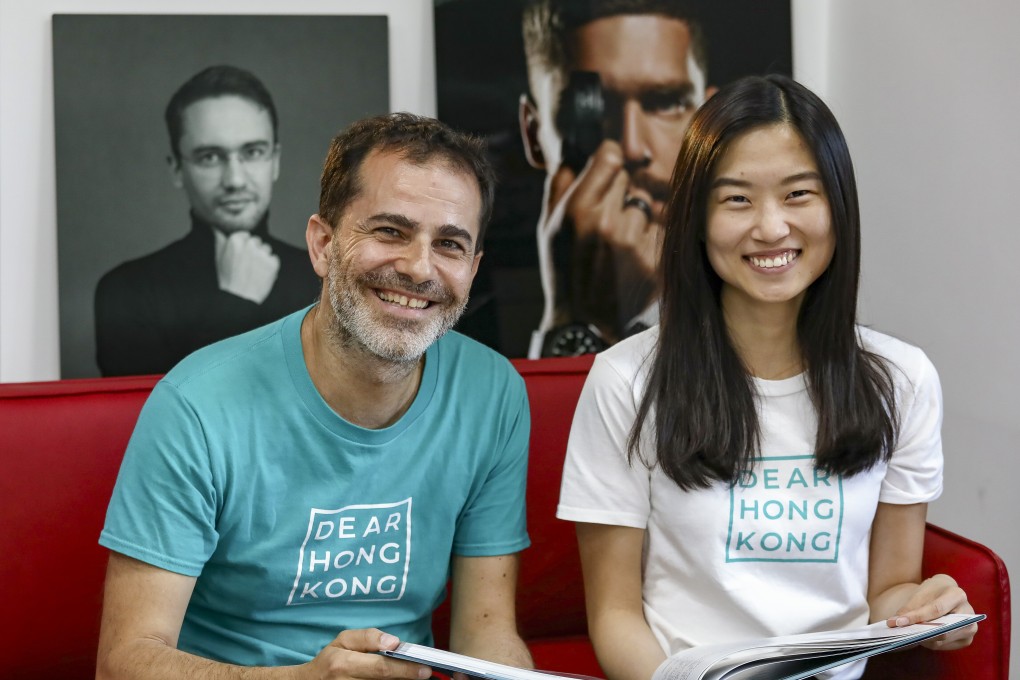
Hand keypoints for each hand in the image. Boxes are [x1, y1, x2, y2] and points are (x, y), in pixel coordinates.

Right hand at [215, 230, 280, 303]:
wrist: (240, 299)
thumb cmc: (228, 279)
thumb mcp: (219, 258)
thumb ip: (220, 240)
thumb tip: (216, 227)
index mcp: (235, 240)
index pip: (245, 234)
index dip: (244, 246)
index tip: (241, 256)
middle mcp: (250, 244)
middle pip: (257, 241)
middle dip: (254, 250)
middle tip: (247, 265)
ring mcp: (262, 253)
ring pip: (266, 249)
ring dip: (263, 257)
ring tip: (254, 271)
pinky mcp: (273, 263)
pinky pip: (274, 258)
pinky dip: (271, 266)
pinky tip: (262, 274)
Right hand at [303, 628, 431, 679]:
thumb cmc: (329, 661)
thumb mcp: (342, 641)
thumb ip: (368, 637)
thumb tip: (394, 642)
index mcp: (343, 664)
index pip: (381, 668)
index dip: (405, 670)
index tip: (425, 669)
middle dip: (407, 678)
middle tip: (425, 673)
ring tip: (412, 677)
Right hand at [535, 140, 660, 342]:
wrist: (584, 320)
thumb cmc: (563, 269)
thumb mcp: (548, 227)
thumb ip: (560, 184)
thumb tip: (573, 151)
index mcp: (578, 209)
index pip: (611, 154)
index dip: (608, 162)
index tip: (606, 174)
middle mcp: (608, 222)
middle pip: (629, 177)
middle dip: (620, 190)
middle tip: (607, 215)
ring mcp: (634, 242)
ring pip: (645, 203)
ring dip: (635, 216)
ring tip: (618, 240)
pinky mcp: (655, 259)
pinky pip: (658, 229)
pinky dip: (647, 238)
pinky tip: (630, 256)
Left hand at [887, 574, 976, 650]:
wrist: (945, 593)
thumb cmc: (932, 592)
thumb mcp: (919, 594)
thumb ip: (909, 608)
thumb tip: (895, 623)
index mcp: (957, 595)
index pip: (936, 609)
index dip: (917, 616)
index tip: (898, 622)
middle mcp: (969, 613)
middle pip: (943, 628)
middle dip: (920, 631)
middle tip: (899, 633)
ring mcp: (970, 628)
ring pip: (943, 639)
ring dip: (923, 638)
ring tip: (906, 635)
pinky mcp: (967, 639)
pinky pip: (945, 645)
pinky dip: (930, 642)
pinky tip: (920, 637)